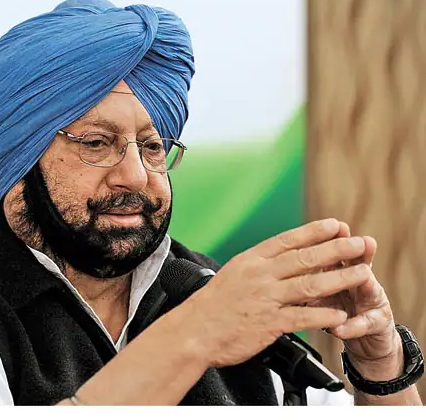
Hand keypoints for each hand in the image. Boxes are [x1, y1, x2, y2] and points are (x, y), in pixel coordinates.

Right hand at [178, 218, 371, 367]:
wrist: (194, 331)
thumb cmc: (212, 305)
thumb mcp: (233, 274)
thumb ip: (259, 266)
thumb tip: (283, 258)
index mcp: (250, 261)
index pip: (287, 240)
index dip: (313, 232)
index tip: (335, 224)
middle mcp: (259, 275)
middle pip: (304, 258)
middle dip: (336, 249)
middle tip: (359, 242)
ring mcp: (265, 299)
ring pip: (310, 285)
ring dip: (340, 278)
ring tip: (362, 273)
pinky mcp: (269, 323)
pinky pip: (303, 317)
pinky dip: (324, 316)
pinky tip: (341, 314)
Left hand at [313, 222, 402, 380]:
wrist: (364, 337)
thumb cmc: (335, 309)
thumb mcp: (318, 291)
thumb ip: (305, 275)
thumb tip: (279, 261)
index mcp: (341, 271)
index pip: (337, 251)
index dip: (336, 240)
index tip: (333, 226)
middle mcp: (359, 282)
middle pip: (358, 262)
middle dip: (356, 252)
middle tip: (357, 242)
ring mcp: (371, 303)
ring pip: (369, 290)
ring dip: (364, 282)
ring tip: (364, 275)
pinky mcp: (376, 325)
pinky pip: (364, 325)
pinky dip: (352, 326)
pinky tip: (341, 327)